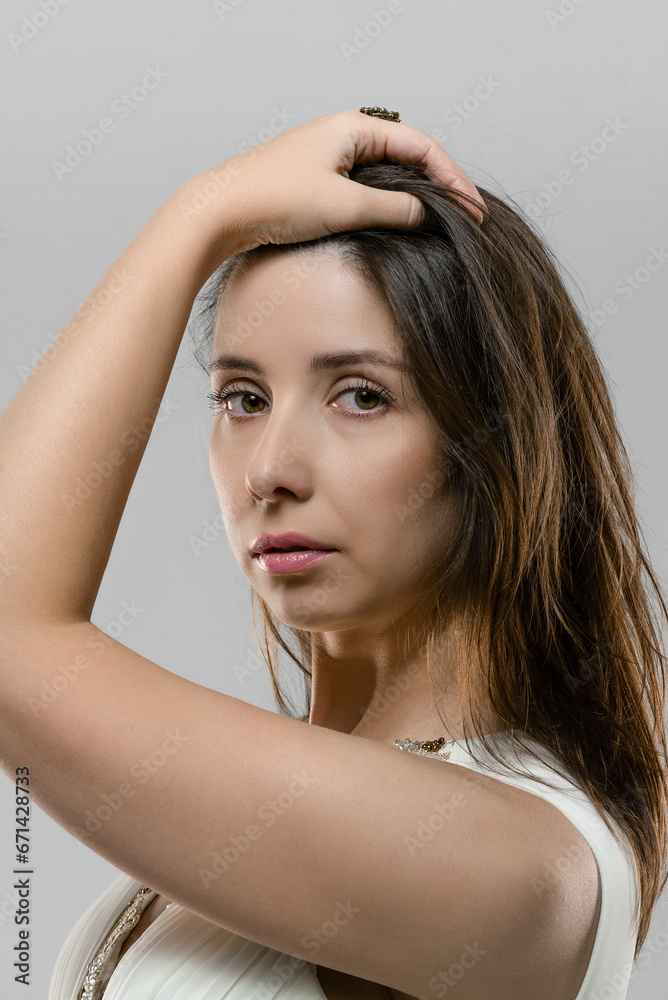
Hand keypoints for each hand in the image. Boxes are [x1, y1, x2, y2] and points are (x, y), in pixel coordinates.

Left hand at [188, 109, 485, 253]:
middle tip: (466, 217)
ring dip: (415, 197)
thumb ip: (394, 209)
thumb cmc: (274, 199)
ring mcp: (329, 158)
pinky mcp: (315, 182)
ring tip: (442, 222)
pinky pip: (365, 188)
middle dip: (440, 186)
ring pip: (387, 174)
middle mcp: (342, 135)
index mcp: (354, 127)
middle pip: (407, 157)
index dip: (453, 179)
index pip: (421, 146)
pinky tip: (400, 224)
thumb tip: (427, 215)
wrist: (220, 213)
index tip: (472, 208)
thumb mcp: (346, 206)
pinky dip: (389, 204)